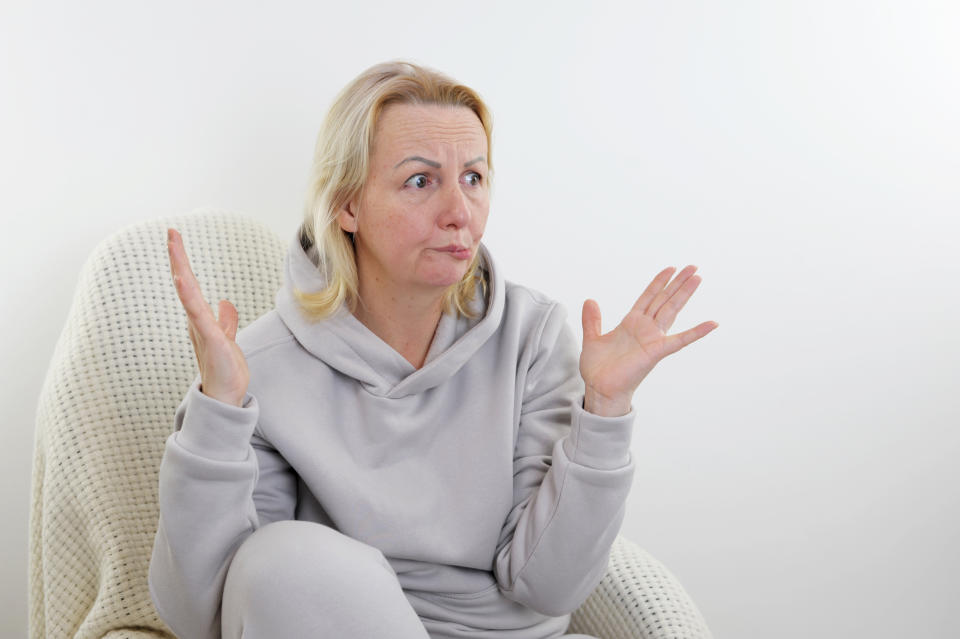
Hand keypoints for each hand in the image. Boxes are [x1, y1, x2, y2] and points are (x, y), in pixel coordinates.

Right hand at [167, 227, 249, 406]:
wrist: (225, 396)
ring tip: (175, 248)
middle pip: (185, 283)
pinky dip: (190, 297)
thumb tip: (224, 303)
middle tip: (171, 232)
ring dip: (182, 271)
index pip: (190, 285)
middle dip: (178, 258)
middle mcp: (197, 321)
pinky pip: (200, 315)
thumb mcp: (227, 337)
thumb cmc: (224, 369)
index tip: (176, 238)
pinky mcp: (212, 340)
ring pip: (189, 295)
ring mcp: (202, 330)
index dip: (183, 262)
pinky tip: (182, 280)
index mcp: (200, 318)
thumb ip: (225, 320)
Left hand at [580, 265, 717, 415]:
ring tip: (698, 278)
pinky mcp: (656, 352)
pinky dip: (696, 332)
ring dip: (684, 294)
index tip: (670, 268)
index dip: (658, 282)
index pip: (648, 297)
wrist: (600, 389)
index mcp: (631, 323)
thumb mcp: (592, 339)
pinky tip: (712, 323)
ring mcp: (652, 339)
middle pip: (664, 299)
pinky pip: (680, 340)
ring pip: (671, 310)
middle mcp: (645, 328)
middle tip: (693, 267)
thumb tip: (590, 300)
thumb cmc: (598, 369)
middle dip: (677, 283)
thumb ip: (592, 320)